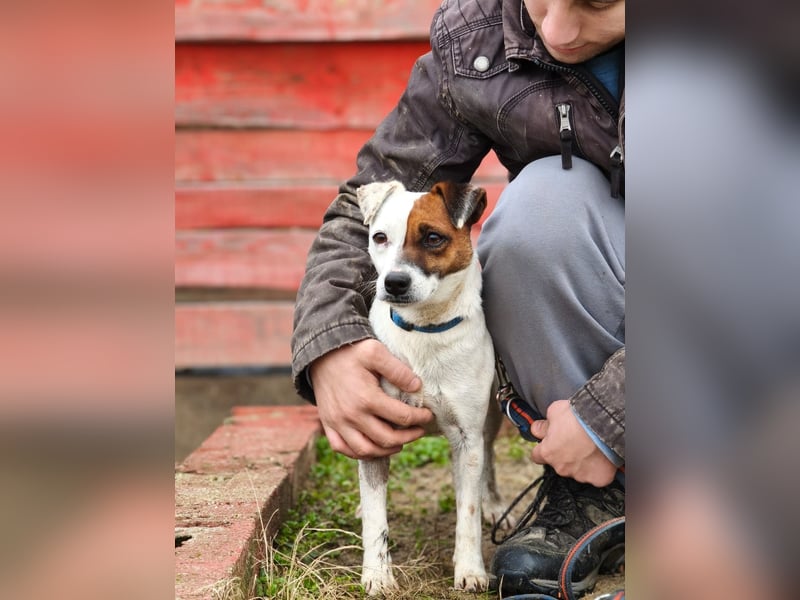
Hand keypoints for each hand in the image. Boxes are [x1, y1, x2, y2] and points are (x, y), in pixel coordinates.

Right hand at [309, 339, 433, 459]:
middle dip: (408, 437)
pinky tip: (373, 447)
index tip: (428, 415)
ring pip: (365, 450)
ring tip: (399, 443)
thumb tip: (417, 386)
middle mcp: (352, 415)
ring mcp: (338, 423)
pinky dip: (359, 453)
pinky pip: (343, 449)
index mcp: (367, 398)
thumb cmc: (351, 352)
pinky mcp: (328, 424)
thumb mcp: (376, 351)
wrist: (321, 355)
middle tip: (418, 431)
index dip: (420, 418)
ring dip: (386, 450)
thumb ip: (397, 370)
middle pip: (387, 439)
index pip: (402, 417)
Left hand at [530, 399, 617, 486]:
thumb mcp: (554, 412)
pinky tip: (602, 458)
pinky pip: (596, 476)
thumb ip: (544, 425)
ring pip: (577, 471)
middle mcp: (561, 468)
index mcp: (547, 452)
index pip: (537, 456)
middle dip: (565, 455)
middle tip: (576, 441)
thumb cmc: (578, 416)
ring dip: (581, 462)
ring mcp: (580, 475)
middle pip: (559, 464)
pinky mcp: (598, 479)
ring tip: (590, 447)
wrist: (605, 423)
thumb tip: (536, 429)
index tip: (550, 443)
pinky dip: (598, 469)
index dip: (544, 448)